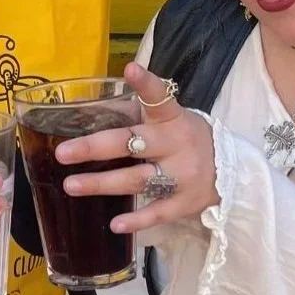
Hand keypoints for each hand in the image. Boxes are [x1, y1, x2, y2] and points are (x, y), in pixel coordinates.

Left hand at [56, 62, 218, 232]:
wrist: (232, 173)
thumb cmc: (186, 140)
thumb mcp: (170, 120)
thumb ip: (136, 114)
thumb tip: (88, 110)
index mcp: (172, 119)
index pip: (159, 98)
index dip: (146, 84)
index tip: (130, 69)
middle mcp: (176, 145)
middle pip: (132, 144)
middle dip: (95, 147)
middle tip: (63, 153)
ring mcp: (181, 176)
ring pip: (136, 179)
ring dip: (102, 183)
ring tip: (71, 185)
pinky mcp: (184, 203)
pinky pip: (157, 212)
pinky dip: (136, 220)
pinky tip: (114, 224)